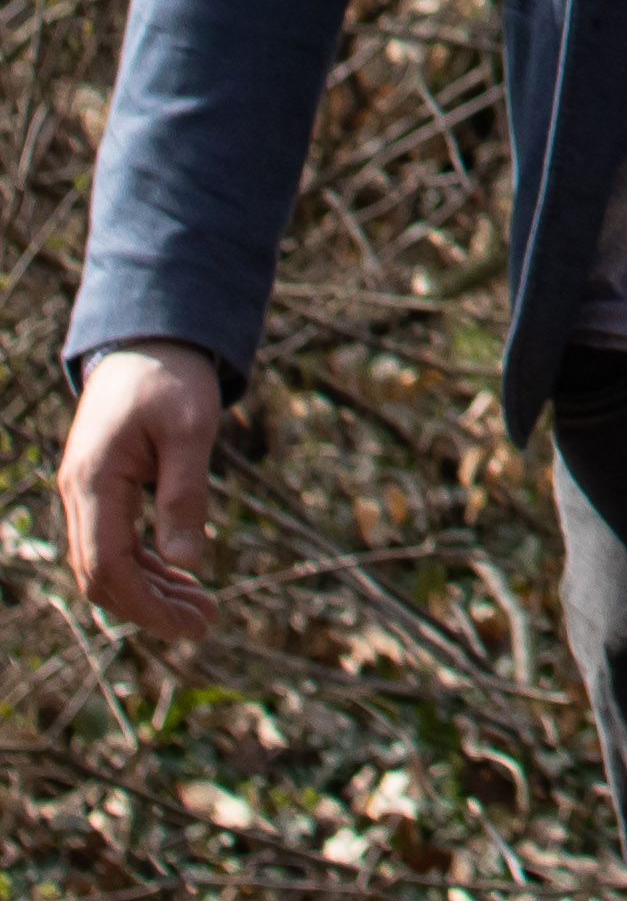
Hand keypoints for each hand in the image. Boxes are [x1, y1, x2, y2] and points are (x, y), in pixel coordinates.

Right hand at [58, 342, 223, 641]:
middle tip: (206, 622)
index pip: (106, 565)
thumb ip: (186, 493)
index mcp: (94, 480)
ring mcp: (86, 494)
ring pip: (107, 563)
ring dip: (150, 591)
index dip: (145, 603)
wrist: (147, 341)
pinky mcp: (101, 490)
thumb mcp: (192, 429)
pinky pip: (115, 542)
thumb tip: (187, 561)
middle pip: (102, 574)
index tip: (189, 624)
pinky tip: (183, 578)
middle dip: (150, 606)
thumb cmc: (172, 379)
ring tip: (203, 608)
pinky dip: (147, 566)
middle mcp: (80, 493)